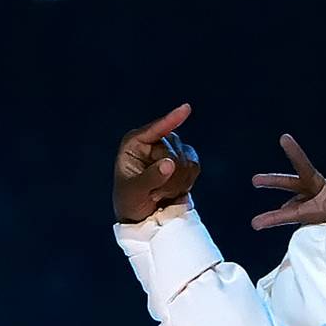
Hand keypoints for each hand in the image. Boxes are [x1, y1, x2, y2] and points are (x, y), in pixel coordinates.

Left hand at [114, 106, 199, 224]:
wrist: (141, 217)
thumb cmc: (129, 201)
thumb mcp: (134, 191)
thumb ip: (151, 177)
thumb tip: (171, 163)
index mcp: (135, 143)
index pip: (155, 129)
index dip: (171, 120)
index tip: (186, 108)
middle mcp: (153, 142)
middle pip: (174, 152)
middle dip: (169, 177)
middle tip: (155, 194)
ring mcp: (169, 151)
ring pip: (187, 161)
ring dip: (178, 183)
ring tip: (162, 194)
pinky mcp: (183, 163)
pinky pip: (195, 167)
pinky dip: (187, 182)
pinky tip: (174, 191)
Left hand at [251, 136, 325, 232]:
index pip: (302, 215)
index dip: (280, 219)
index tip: (260, 223)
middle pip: (295, 207)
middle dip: (275, 215)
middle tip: (254, 224)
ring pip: (298, 187)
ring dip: (278, 184)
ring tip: (255, 181)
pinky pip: (310, 179)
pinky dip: (298, 175)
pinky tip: (286, 183)